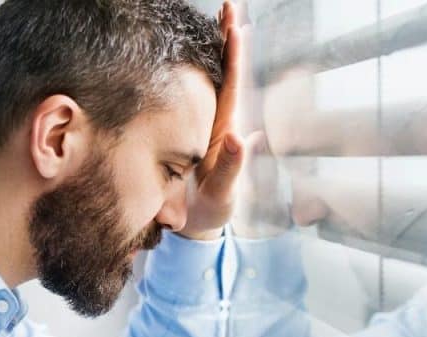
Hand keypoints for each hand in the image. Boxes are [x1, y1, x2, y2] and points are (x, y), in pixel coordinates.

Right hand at [180, 1, 247, 239]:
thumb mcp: (224, 191)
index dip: (234, 57)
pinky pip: (187, 97)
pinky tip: (182, 53)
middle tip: (228, 6)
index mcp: (224, 129)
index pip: (232, 86)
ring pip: (206, 80)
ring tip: (215, 17)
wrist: (193, 225)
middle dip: (225, 40)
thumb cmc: (211, 209)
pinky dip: (186, 72)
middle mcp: (215, 121)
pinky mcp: (184, 132)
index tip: (236, 26)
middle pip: (222, 74)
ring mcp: (200, 125)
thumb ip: (233, 167)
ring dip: (210, 49)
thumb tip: (244, 137)